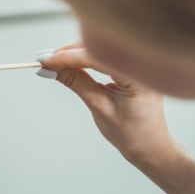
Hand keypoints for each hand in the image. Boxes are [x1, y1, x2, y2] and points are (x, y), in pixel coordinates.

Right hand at [37, 42, 172, 163]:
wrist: (150, 146)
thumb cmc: (131, 133)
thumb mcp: (99, 107)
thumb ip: (76, 83)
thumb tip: (50, 70)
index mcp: (138, 77)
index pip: (96, 57)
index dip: (67, 57)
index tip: (45, 60)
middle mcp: (141, 66)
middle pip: (98, 48)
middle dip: (69, 52)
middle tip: (44, 60)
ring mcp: (137, 65)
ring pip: (99, 49)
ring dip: (74, 53)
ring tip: (52, 62)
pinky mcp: (131, 67)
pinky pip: (105, 55)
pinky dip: (85, 57)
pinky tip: (69, 62)